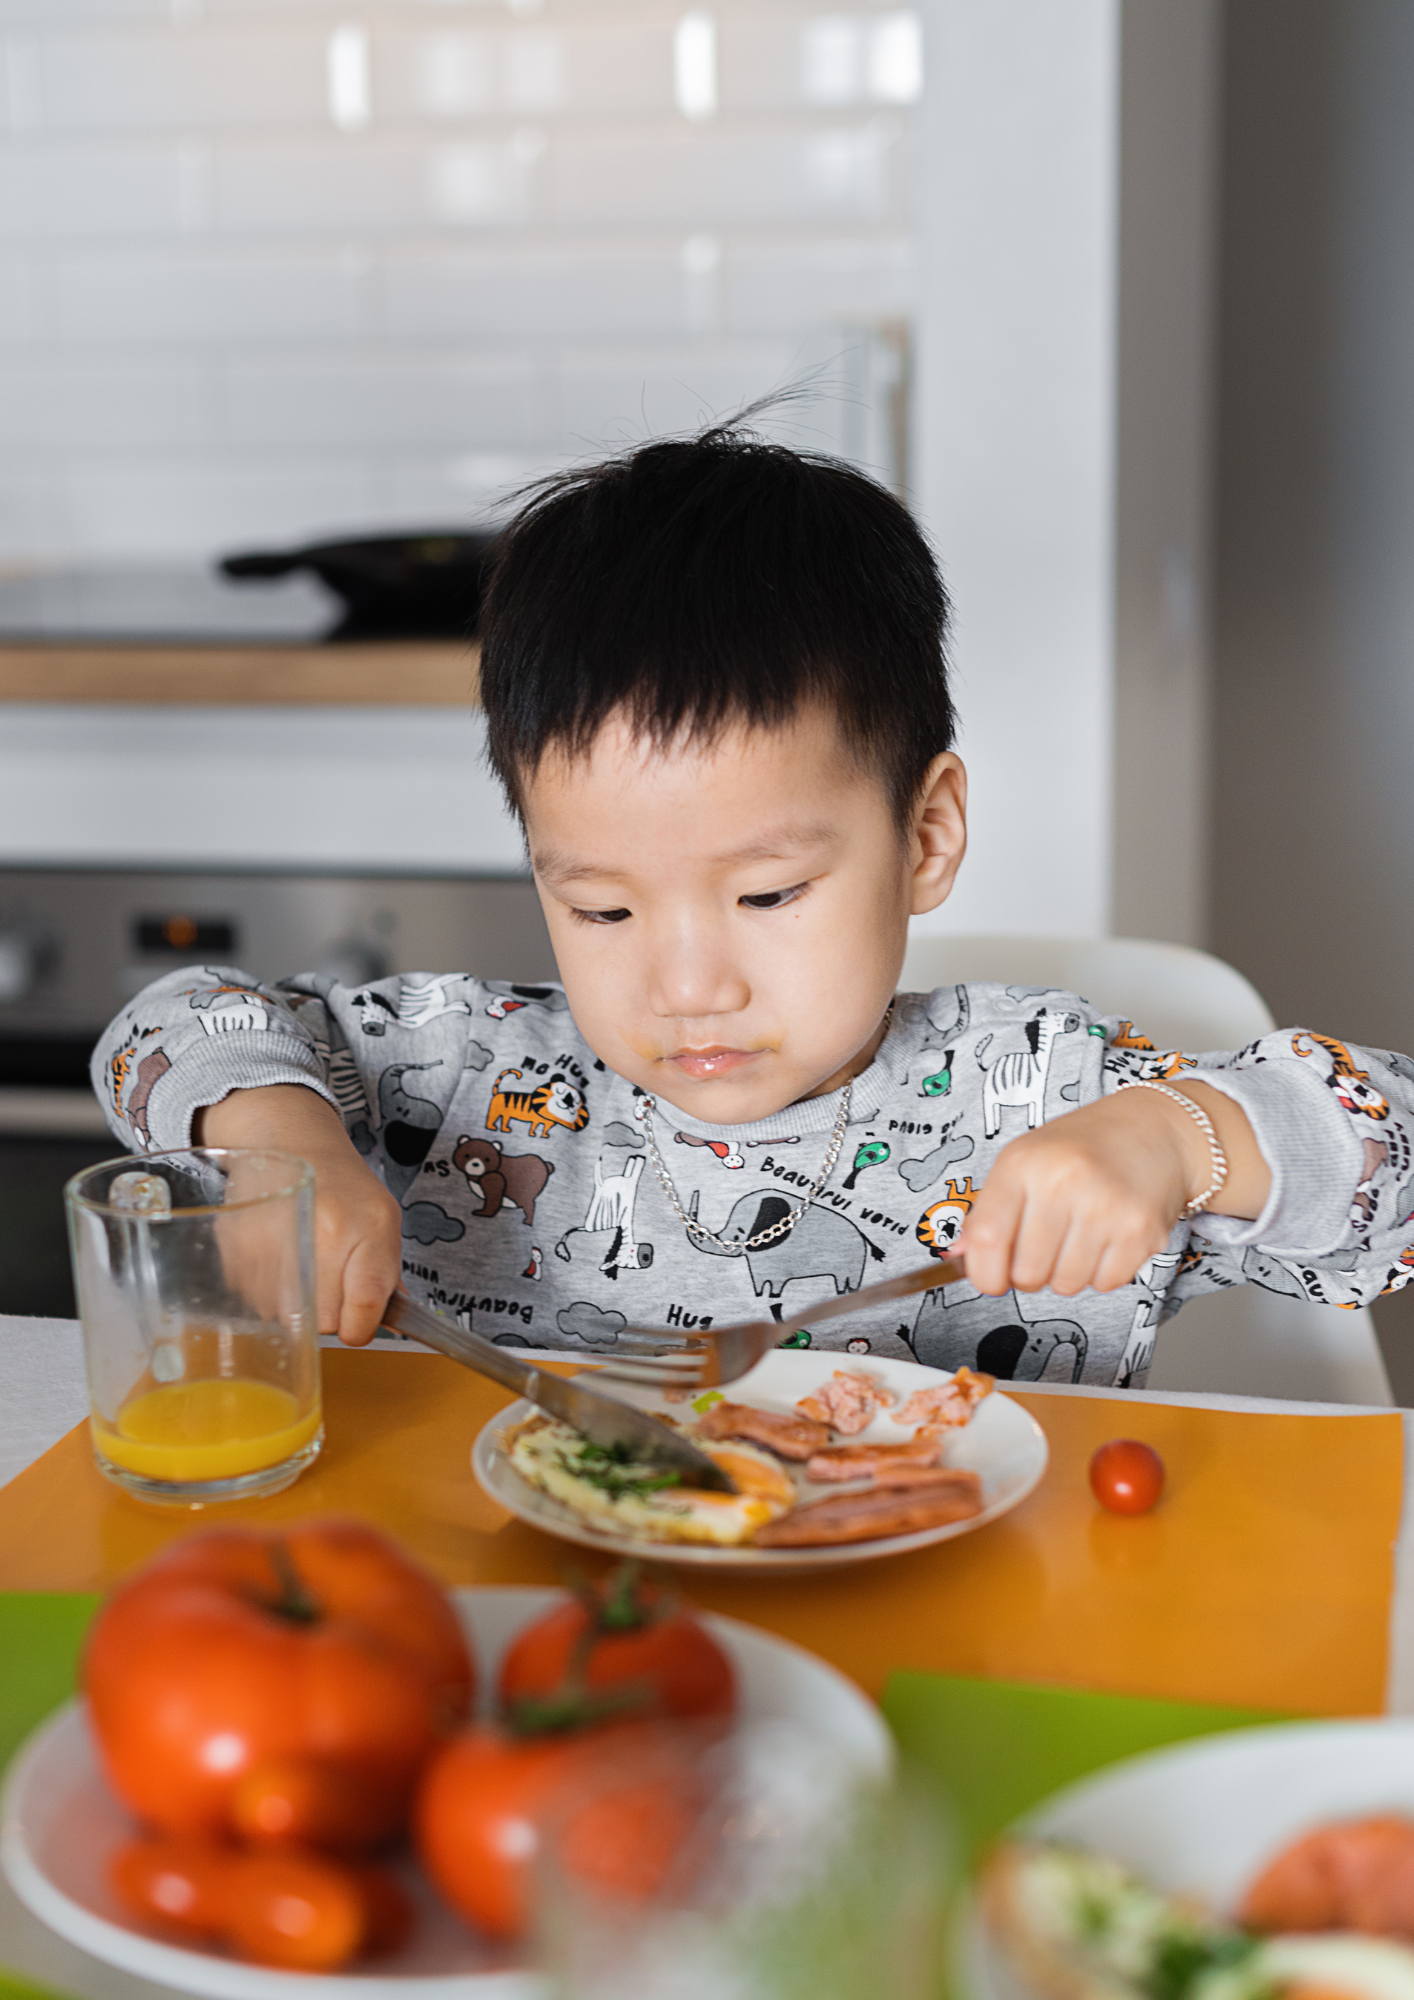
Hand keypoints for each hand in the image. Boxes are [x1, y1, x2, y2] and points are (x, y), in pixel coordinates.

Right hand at [195, 1085, 401, 1345]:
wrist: (290, 1144)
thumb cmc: (341, 1185)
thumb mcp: (384, 1219)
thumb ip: (389, 1274)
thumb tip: (394, 1320)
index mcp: (365, 1231)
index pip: (365, 1309)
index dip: (363, 1325)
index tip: (360, 1320)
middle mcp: (320, 1237)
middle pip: (325, 1322)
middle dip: (332, 1310)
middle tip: (331, 1273)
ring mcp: (274, 1245)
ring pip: (287, 1318)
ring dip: (297, 1302)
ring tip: (305, 1259)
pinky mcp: (237, 1252)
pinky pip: (257, 1302)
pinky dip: (268, 1289)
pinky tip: (279, 1257)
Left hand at [956, 1081, 1270, 1296]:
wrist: (1155, 1129)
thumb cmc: (1083, 1147)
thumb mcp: (1024, 1161)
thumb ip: (988, 1209)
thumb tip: (959, 1255)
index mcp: (1023, 1163)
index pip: (986, 1238)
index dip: (983, 1272)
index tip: (991, 1278)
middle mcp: (1063, 1182)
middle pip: (1026, 1272)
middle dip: (1030, 1274)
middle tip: (1044, 1249)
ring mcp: (1105, 1207)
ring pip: (1066, 1284)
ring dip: (1068, 1273)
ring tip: (1079, 1236)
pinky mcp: (1141, 1230)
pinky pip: (1104, 1284)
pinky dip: (1102, 1273)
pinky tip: (1107, 1238)